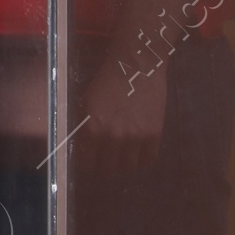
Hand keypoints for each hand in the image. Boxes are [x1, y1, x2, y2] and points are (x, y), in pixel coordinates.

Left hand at [77, 52, 167, 173]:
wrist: (137, 65)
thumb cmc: (107, 80)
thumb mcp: (86, 103)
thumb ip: (83, 127)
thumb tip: (81, 148)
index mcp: (91, 130)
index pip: (86, 164)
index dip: (88, 164)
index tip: (91, 162)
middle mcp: (111, 138)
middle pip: (108, 170)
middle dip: (106, 166)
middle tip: (108, 159)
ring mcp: (134, 138)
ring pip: (128, 168)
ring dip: (124, 163)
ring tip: (124, 154)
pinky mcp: (153, 135)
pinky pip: (148, 160)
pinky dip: (143, 158)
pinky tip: (139, 150)